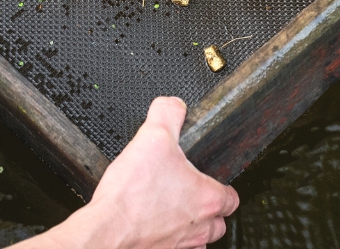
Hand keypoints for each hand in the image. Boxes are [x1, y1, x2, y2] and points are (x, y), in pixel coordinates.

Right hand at [86, 97, 238, 247]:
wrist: (107, 229)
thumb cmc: (131, 195)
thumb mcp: (152, 136)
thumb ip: (168, 113)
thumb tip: (173, 105)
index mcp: (207, 198)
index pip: (232, 197)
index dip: (222, 185)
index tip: (209, 178)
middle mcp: (199, 226)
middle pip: (219, 222)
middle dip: (209, 209)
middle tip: (190, 193)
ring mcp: (181, 245)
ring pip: (200, 238)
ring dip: (192, 226)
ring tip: (173, 210)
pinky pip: (176, 248)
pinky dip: (170, 239)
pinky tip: (154, 224)